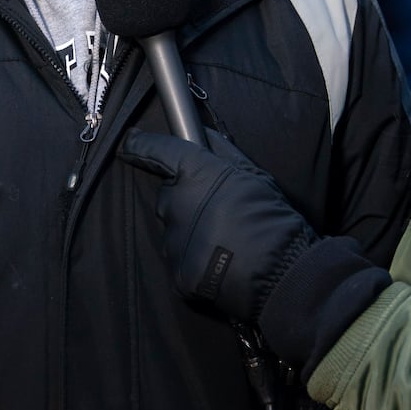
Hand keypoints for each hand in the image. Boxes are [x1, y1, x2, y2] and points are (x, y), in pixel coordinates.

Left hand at [119, 129, 316, 324]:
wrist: (279, 272)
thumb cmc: (271, 216)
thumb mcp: (254, 174)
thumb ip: (224, 153)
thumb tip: (204, 137)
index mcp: (193, 174)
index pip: (154, 151)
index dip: (140, 145)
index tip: (131, 142)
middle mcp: (174, 203)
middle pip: (169, 195)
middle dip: (185, 199)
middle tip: (217, 210)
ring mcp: (173, 241)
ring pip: (174, 229)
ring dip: (190, 231)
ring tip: (224, 240)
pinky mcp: (177, 272)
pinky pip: (182, 259)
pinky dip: (196, 260)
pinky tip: (220, 261)